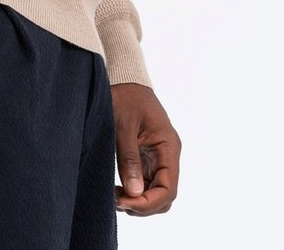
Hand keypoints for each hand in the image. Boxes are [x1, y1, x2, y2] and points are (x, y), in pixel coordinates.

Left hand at [111, 83, 180, 216]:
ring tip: (115, 196)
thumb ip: (129, 159)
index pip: (168, 188)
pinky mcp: (147, 156)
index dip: (149, 203)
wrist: (124, 78)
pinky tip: (118, 189)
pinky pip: (147, 182)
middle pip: (164, 195)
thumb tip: (134, 193)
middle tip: (116, 200)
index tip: (124, 202)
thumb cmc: (124, 96)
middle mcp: (167, 154)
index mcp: (168, 146)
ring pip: (156, 192)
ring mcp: (158, 157)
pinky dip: (135, 191)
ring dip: (139, 200)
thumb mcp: (123, 126)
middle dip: (143, 205)